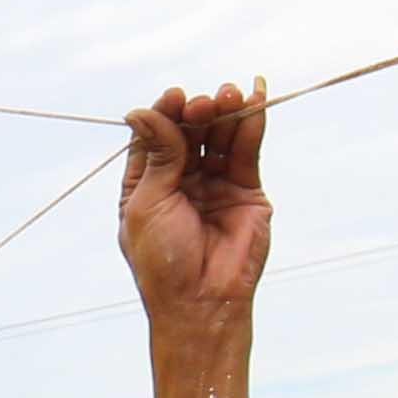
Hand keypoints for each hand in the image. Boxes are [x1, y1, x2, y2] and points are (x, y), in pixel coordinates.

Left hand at [119, 80, 269, 317]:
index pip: (156, 137)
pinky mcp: (246, 190)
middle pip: (190, 132)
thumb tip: (142, 110)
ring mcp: (215, 184)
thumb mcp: (149, 202)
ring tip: (230, 95)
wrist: (202, 302)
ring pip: (220, 137)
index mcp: (146, 185)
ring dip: (225, 112)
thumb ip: (157, 155)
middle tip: (203, 104)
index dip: (165, 114)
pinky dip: (252, 124)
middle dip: (197, 112)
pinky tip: (255, 99)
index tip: (174, 96)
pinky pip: (247, 151)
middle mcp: (180, 181)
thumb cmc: (163, 259)